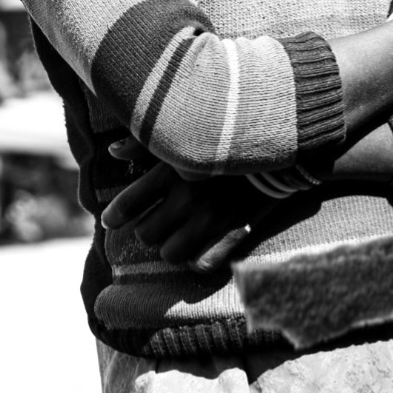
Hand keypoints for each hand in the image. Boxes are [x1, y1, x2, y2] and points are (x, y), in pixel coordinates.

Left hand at [101, 137, 278, 272]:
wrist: (281, 140)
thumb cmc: (226, 131)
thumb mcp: (185, 129)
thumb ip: (146, 142)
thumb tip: (113, 151)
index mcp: (172, 169)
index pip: (128, 204)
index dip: (114, 215)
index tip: (110, 219)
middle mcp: (187, 197)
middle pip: (146, 234)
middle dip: (146, 229)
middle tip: (153, 222)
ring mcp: (212, 218)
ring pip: (170, 253)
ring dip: (170, 246)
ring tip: (175, 236)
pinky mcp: (236, 231)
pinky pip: (203, 263)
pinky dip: (197, 259)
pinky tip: (198, 248)